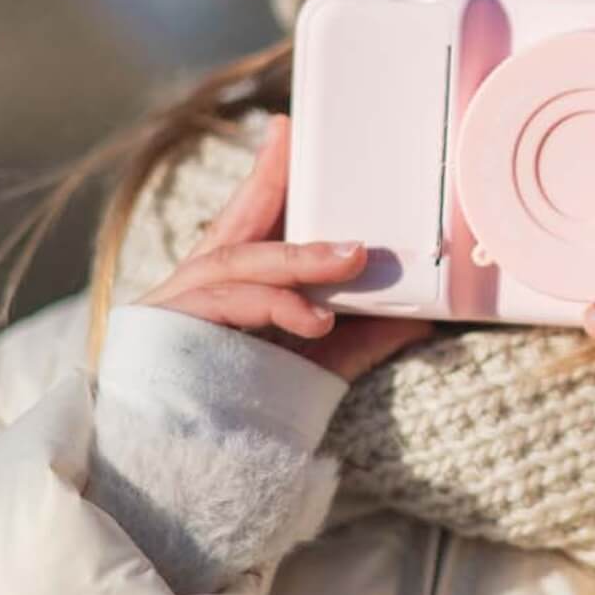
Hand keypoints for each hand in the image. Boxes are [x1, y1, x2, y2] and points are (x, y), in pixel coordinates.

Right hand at [136, 114, 431, 381]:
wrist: (177, 467)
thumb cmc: (249, 402)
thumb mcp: (317, 361)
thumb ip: (359, 337)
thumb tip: (421, 318)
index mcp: (231, 279)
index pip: (250, 215)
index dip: (267, 171)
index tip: (287, 127)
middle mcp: (201, 284)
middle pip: (239, 221)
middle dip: (274, 183)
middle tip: (301, 147)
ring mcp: (181, 308)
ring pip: (239, 263)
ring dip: (298, 259)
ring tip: (353, 258)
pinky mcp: (173, 338)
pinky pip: (228, 309)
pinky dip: (276, 307)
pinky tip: (315, 318)